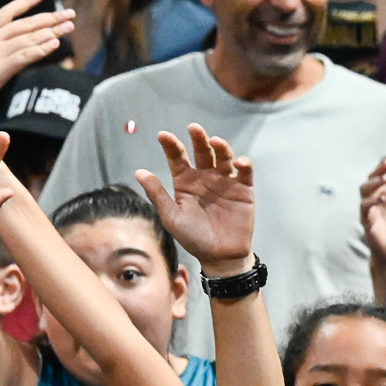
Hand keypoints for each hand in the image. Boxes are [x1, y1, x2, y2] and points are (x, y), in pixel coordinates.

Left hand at [139, 126, 258, 269]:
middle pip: (201, 151)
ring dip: (220, 147)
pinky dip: (243, 164)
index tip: (163, 136)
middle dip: (198, 138)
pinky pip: (245, 172)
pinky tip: (238, 162)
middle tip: (193, 128)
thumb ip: (157, 194)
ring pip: (223, 156)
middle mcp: (205, 177)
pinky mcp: (244, 189)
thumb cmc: (193, 238)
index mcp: (185, 182)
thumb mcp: (171, 217)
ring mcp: (225, 181)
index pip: (178, 158)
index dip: (171, 145)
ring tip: (215, 141)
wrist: (220, 257)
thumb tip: (139, 172)